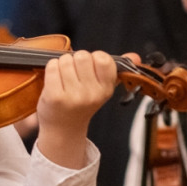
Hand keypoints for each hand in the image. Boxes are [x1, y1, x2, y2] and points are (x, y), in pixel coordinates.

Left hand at [34, 50, 116, 167]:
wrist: (63, 129)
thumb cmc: (81, 104)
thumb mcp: (102, 89)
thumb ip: (116, 70)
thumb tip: (135, 56)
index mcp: (106, 89)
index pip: (103, 59)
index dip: (93, 58)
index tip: (90, 68)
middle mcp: (92, 93)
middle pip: (82, 56)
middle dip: (76, 60)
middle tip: (74, 75)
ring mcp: (73, 96)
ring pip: (65, 60)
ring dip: (62, 65)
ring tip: (64, 79)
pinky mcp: (55, 96)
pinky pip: (52, 67)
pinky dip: (51, 70)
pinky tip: (55, 82)